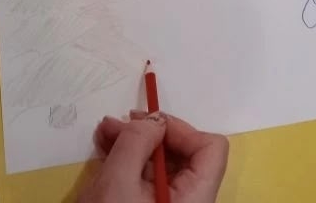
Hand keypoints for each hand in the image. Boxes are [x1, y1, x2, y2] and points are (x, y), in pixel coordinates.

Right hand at [81, 112, 227, 202]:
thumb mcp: (118, 181)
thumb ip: (137, 142)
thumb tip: (153, 121)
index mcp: (195, 199)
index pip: (210, 149)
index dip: (181, 130)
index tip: (148, 124)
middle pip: (184, 155)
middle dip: (150, 134)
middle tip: (118, 123)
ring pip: (163, 166)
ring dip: (135, 144)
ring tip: (105, 133)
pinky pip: (148, 180)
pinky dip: (129, 161)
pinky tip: (107, 151)